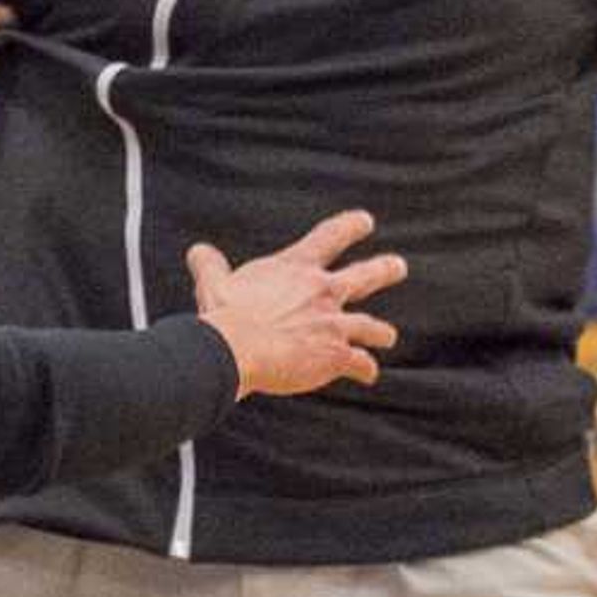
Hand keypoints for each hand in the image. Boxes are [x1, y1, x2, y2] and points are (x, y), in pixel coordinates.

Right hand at [185, 209, 405, 397]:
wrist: (237, 348)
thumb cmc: (225, 314)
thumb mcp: (214, 281)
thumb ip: (210, 265)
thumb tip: (198, 251)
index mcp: (296, 268)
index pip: (329, 238)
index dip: (350, 227)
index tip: (365, 221)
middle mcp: (322, 291)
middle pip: (364, 276)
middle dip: (384, 270)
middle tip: (398, 266)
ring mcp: (333, 324)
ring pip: (369, 325)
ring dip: (380, 331)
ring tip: (389, 336)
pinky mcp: (336, 355)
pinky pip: (359, 363)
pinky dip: (365, 369)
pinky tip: (368, 374)